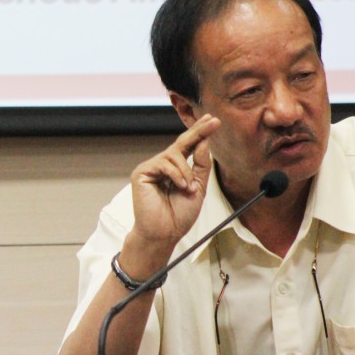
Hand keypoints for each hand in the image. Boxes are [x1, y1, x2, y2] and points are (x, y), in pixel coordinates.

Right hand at [128, 114, 219, 251]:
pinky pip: (163, 163)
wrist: (164, 233)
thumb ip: (201, 165)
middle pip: (180, 143)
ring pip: (173, 154)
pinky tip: (180, 186)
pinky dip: (176, 174)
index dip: (200, 133)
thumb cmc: (179, 216)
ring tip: (189, 189)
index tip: (213, 121)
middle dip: (197, 131)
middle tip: (211, 121)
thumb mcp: (198, 188)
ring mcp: (151, 169)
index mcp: (176, 170)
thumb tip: (204, 142)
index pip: (188, 147)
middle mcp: (163, 166)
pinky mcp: (141, 173)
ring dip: (186, 171)